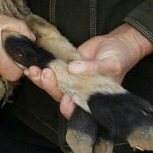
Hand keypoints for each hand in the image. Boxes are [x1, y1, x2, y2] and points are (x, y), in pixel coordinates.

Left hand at [25, 23, 152, 117]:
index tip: (65, 98)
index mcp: (91, 97)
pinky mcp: (66, 65)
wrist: (118, 43)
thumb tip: (73, 69)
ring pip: (52, 84)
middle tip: (47, 73)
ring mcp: (71, 78)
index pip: (76, 110)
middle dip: (50, 87)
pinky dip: (41, 69)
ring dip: (41, 79)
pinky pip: (52, 69)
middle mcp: (79, 90)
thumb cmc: (120, 59)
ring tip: (35, 70)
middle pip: (59, 95)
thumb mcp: (110, 65)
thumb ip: (93, 68)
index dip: (67, 107)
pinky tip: (32, 65)